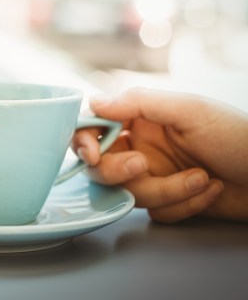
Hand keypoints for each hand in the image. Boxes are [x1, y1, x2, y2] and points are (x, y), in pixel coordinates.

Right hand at [73, 87, 247, 223]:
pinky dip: (185, 204)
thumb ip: (137, 103)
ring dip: (167, 190)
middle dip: (119, 171)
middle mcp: (142, 147)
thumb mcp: (188, 110)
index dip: (84, 141)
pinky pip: (157, 212)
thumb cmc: (239, 136)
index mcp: (141, 118)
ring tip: (202, 177)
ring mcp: (155, 176)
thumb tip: (93, 102)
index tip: (92, 153)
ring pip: (130, 193)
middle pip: (101, 166)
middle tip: (142, 166)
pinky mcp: (170, 202)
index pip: (94, 126)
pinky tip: (211, 190)